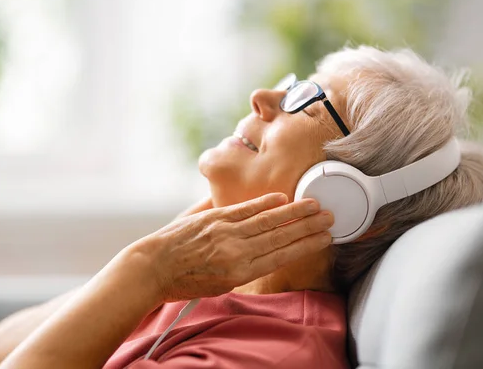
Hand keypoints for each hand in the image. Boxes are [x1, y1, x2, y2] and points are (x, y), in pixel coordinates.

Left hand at [131, 193, 333, 301]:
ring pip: (268, 220)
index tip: (324, 238)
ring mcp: (226, 232)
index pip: (282, 255)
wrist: (153, 268)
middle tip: (329, 218)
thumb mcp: (219, 283)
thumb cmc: (185, 281)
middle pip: (281, 236)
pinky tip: (281, 199)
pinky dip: (265, 203)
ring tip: (314, 205)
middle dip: (307, 227)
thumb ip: (243, 265)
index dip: (306, 245)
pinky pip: (245, 209)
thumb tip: (261, 248)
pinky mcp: (214, 218)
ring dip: (294, 212)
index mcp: (241, 272)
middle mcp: (238, 252)